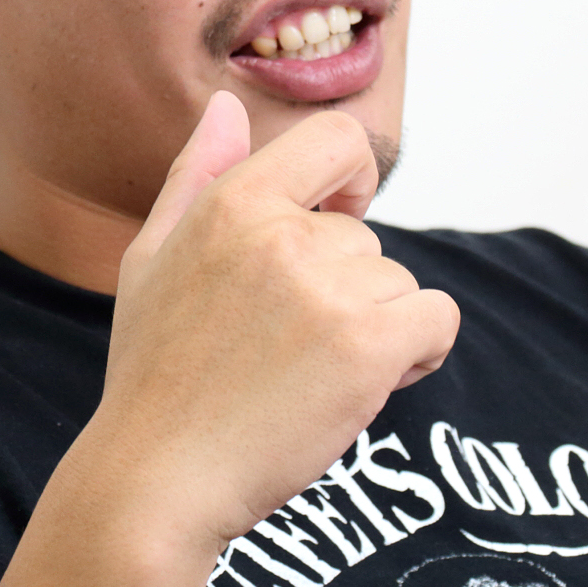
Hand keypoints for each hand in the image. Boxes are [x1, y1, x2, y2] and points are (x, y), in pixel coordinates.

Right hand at [75, 90, 459, 558]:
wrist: (157, 480)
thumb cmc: (154, 374)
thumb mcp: (152, 258)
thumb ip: (195, 175)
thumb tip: (228, 106)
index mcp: (232, 203)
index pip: (337, 139)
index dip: (353, 178)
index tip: (336, 222)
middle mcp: (281, 234)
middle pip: (367, 241)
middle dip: (346, 292)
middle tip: (288, 352)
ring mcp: (326, 289)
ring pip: (399, 286)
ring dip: (375, 331)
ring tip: (310, 378)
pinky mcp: (364, 347)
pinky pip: (435, 321)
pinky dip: (417, 354)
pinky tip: (363, 387)